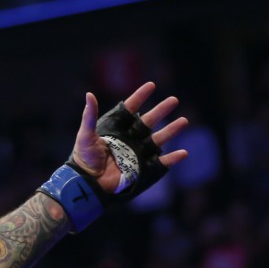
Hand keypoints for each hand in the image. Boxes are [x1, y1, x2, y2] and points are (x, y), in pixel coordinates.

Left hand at [71, 81, 188, 193]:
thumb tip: (89, 95)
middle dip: (161, 110)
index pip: (130, 109)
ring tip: (184, 121)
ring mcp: (137, 152)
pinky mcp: (142, 167)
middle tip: (174, 100)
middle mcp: (129, 138)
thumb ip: (89, 116)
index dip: (140, 97)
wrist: (87, 181)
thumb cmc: (84, 158)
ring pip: (158, 138)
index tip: (151, 86)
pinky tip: (183, 153)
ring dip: (171, 130)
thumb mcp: (85, 135)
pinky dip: (172, 159)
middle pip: (148, 121)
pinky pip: (160, 163)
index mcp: (117, 128)